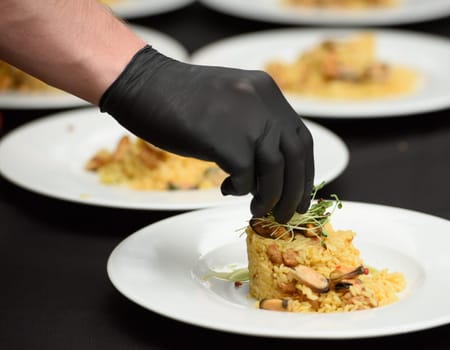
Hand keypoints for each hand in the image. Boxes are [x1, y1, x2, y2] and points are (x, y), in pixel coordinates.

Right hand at [100, 45, 314, 222]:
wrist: (143, 85)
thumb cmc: (180, 98)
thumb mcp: (231, 102)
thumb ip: (254, 125)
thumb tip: (271, 167)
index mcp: (267, 92)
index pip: (301, 138)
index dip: (304, 170)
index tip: (299, 193)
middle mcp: (264, 104)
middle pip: (295, 156)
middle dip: (294, 190)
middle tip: (286, 213)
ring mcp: (247, 120)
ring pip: (275, 170)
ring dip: (269, 197)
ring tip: (256, 209)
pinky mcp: (226, 140)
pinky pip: (245, 178)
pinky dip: (240, 190)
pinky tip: (226, 188)